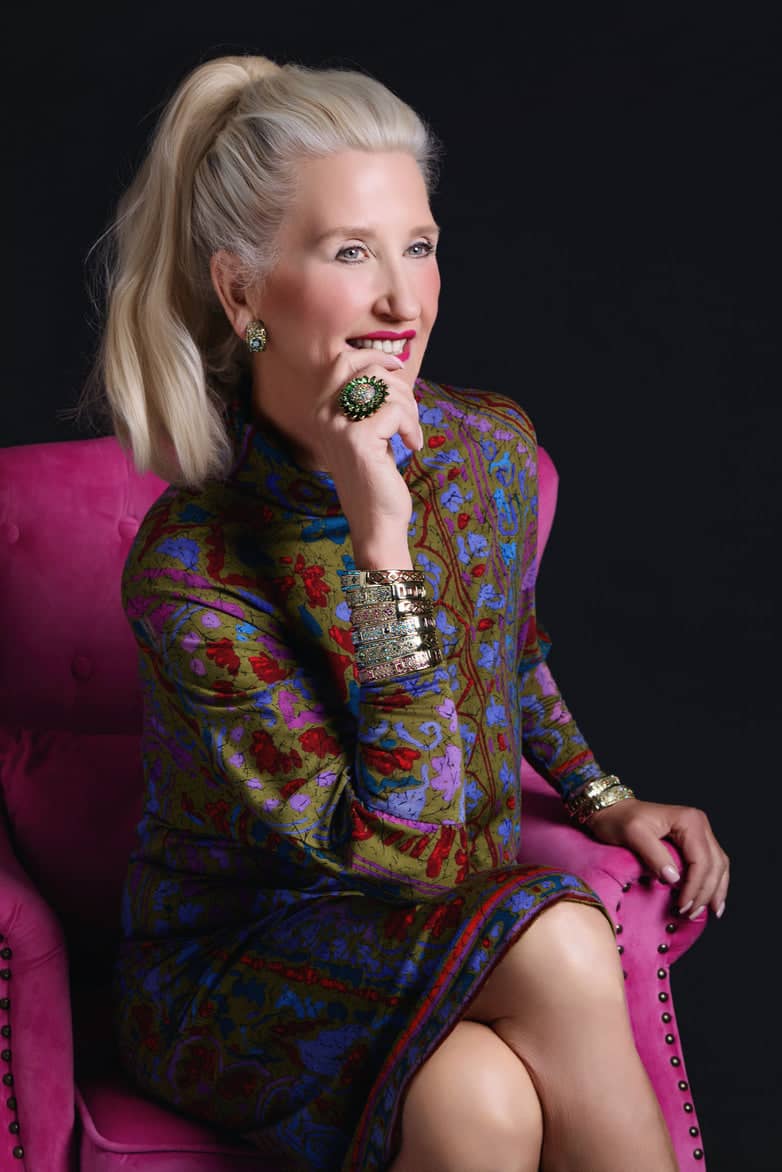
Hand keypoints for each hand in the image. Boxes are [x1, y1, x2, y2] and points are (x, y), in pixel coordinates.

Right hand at [312, 350, 423, 556]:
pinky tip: (412, 445)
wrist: (375, 522)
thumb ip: (368, 402)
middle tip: (410, 416)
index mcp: (321, 410)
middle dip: (401, 388)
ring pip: (386, 388)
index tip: (397, 367)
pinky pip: (395, 410)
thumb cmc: (375, 478)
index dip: (374, 355)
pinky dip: (412, 425)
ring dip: (410, 409)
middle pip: (369, 370)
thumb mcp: (366, 433)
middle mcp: (324, 415)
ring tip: (412, 434)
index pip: (343, 360)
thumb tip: (390, 367)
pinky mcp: (358, 439)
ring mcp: (338, 426)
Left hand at [586, 797, 729, 920]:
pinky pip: (713, 864)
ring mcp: (699, 831)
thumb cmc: (619, 820)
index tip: (682, 906)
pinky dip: (715, 883)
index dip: (694, 886)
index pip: (701, 860)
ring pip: (718, 865)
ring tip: (708, 912)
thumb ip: (654, 855)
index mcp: (689, 820)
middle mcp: (699, 824)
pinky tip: (713, 900)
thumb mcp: (632, 834)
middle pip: (714, 864)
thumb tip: (674, 879)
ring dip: (714, 890)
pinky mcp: (695, 840)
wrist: (612, 809)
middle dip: (705, 892)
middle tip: (690, 913)